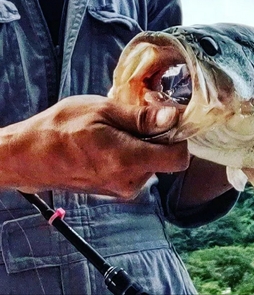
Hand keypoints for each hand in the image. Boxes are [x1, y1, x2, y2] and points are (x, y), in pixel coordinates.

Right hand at [0, 95, 188, 198]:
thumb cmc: (60, 128)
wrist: (28, 156)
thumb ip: (141, 118)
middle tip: (136, 116)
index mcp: (128, 160)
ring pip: (151, 162)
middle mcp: (129, 181)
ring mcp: (121, 188)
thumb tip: (172, 117)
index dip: (179, 136)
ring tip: (117, 127)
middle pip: (165, 158)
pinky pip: (136, 168)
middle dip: (158, 136)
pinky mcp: (114, 189)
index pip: (179, 159)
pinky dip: (132, 153)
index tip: (168, 118)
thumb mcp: (102, 110)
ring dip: (143, 143)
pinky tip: (112, 139)